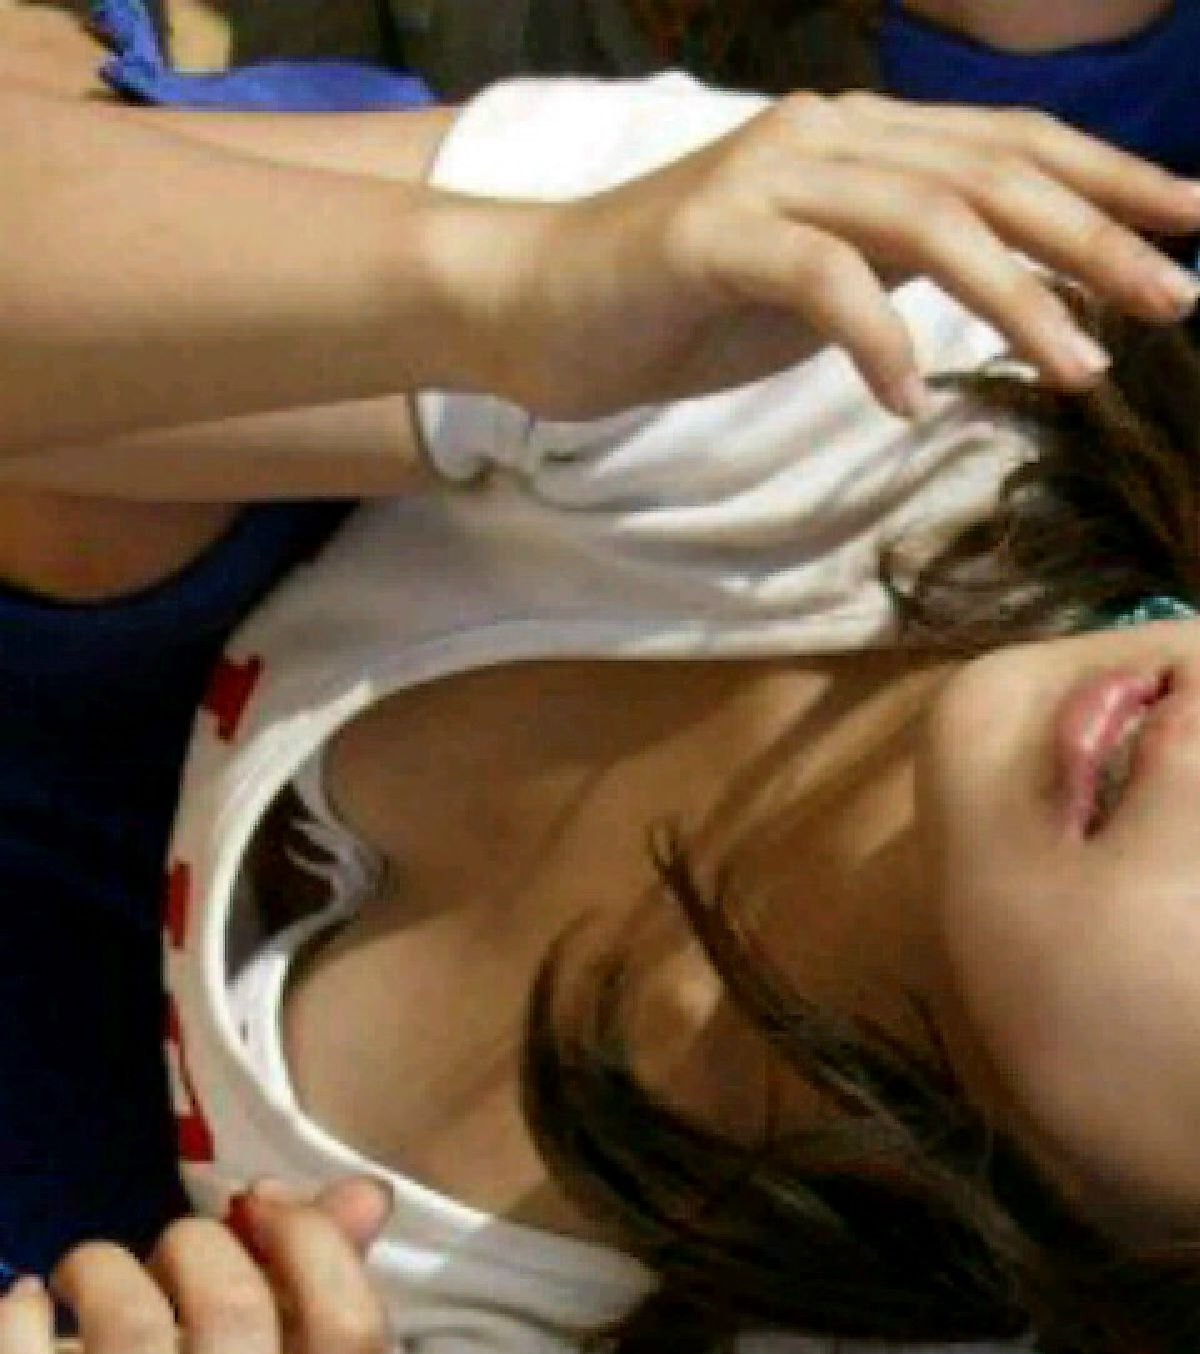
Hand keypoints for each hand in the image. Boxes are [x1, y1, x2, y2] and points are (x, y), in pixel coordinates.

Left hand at [0, 1177, 391, 1353]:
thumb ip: (323, 1301)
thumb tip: (366, 1192)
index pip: (355, 1332)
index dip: (313, 1241)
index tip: (264, 1210)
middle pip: (236, 1308)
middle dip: (194, 1242)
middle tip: (165, 1259)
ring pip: (132, 1323)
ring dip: (102, 1263)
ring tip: (87, 1277)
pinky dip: (18, 1313)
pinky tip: (25, 1310)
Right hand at [485, 91, 1199, 416]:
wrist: (535, 304)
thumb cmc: (675, 303)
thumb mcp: (816, 282)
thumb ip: (899, 265)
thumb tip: (1005, 283)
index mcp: (859, 141)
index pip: (1008, 148)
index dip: (1108, 182)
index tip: (1191, 224)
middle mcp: (826, 137)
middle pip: (990, 173)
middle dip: (1095, 237)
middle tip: (1174, 300)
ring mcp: (767, 177)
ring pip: (924, 220)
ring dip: (1014, 297)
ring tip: (1075, 370)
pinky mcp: (710, 235)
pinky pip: (820, 279)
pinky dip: (876, 338)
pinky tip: (908, 400)